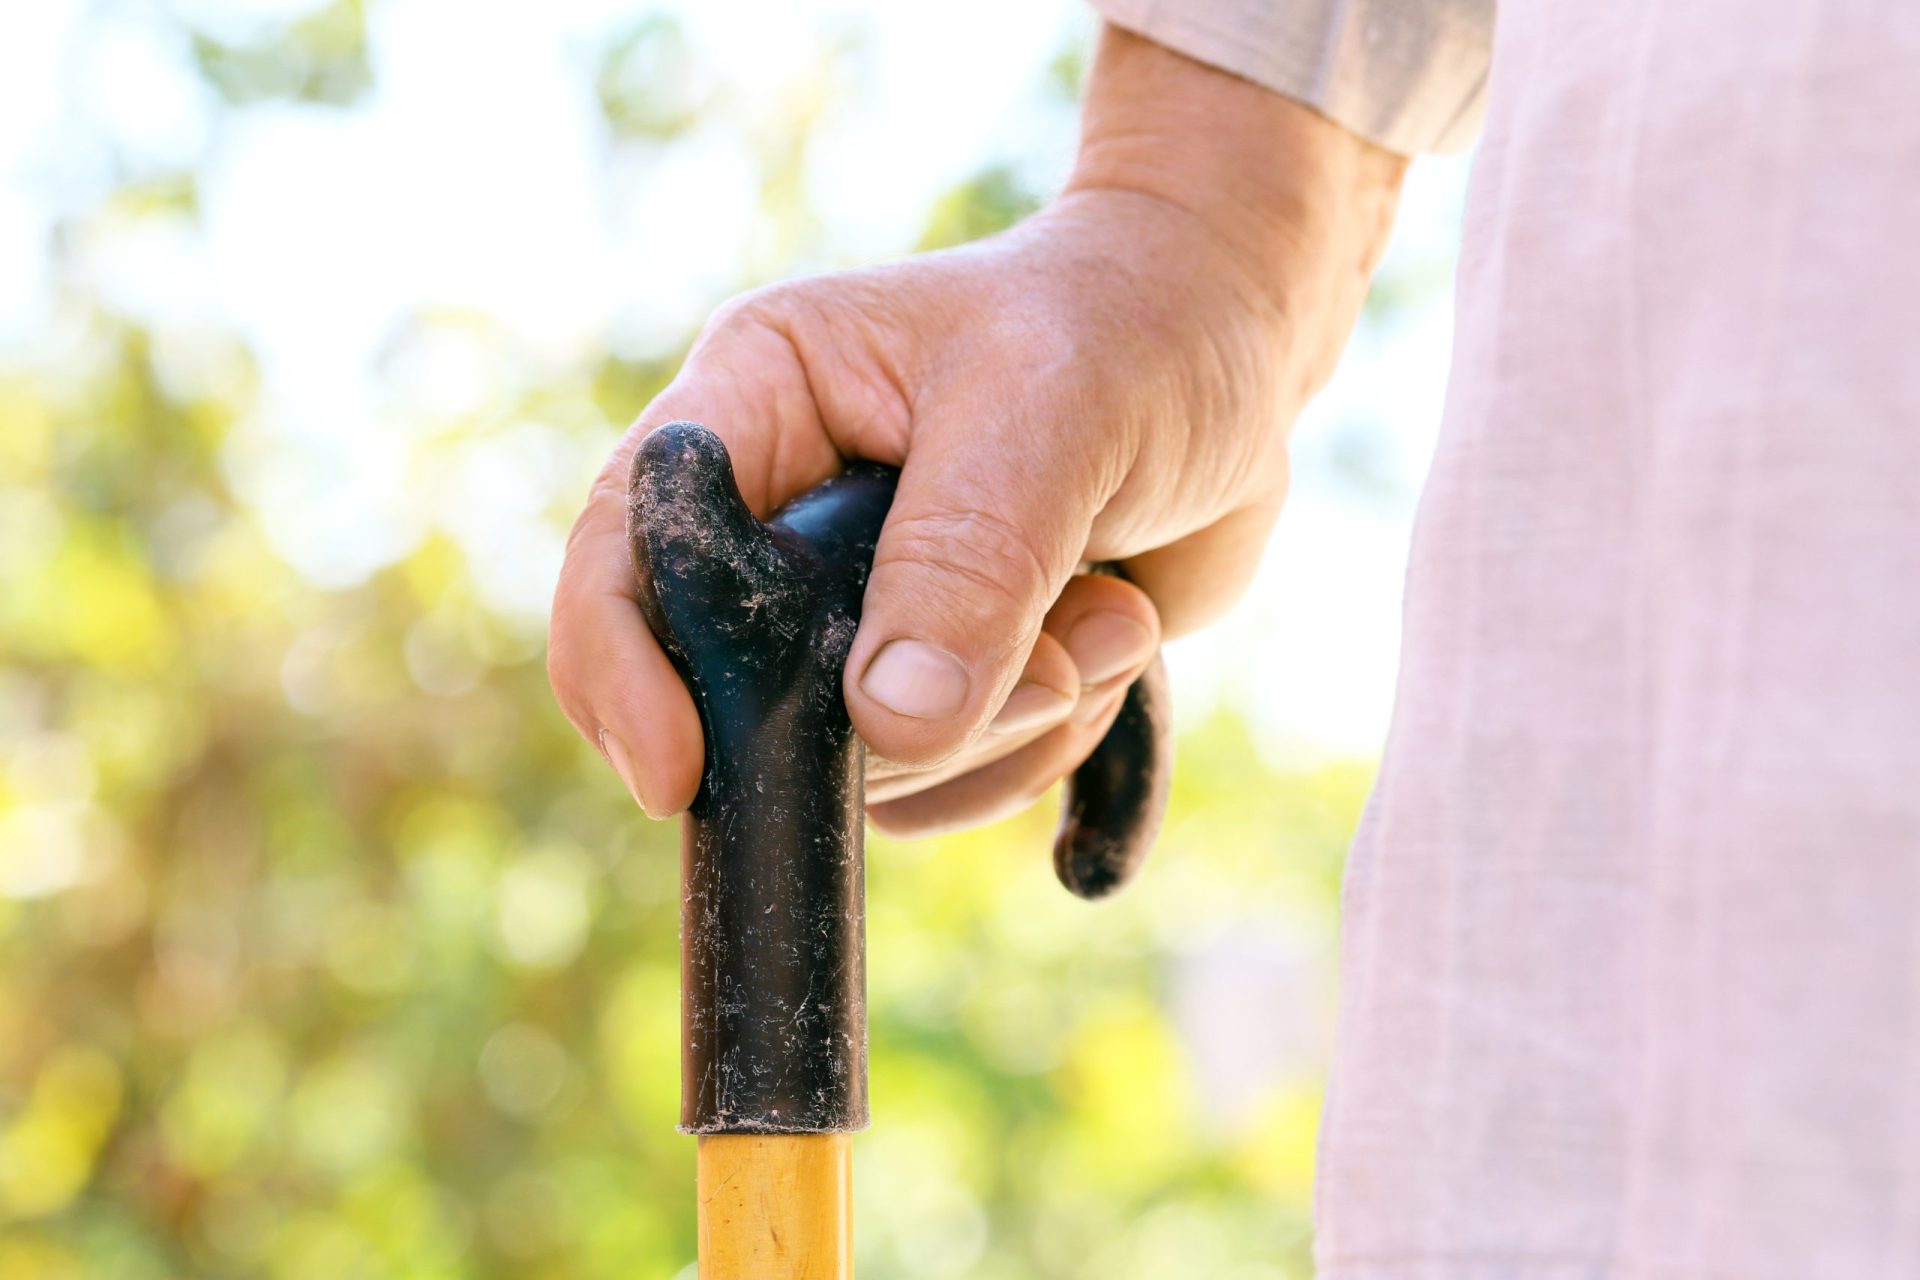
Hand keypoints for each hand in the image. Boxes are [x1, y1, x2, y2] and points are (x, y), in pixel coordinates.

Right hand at [549, 26, 1405, 834]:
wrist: (1234, 353)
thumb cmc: (1134, 330)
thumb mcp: (1054, 416)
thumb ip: (970, 562)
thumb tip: (890, 727)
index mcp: (761, 400)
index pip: (629, 541)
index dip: (621, 664)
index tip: (677, 775)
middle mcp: (785, 511)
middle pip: (746, 688)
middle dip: (900, 716)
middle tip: (1052, 656)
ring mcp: (856, 606)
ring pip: (860, 761)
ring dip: (1007, 724)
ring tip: (1104, 613)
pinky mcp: (932, 672)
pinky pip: (942, 783)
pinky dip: (1039, 746)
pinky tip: (1109, 636)